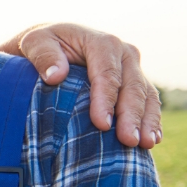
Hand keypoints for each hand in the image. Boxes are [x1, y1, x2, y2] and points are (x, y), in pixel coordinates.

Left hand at [0, 23, 160, 148]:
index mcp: (101, 42)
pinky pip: (150, 102)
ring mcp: (133, 69)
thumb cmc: (41, 45)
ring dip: (147, 121)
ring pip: (146, 96)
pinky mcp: (136, 84)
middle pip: (132, 86)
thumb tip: (56, 76)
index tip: (101, 124)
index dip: (106, 99)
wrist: (52, 44)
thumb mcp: (34, 43)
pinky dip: (152, 121)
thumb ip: (43, 55)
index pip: (107, 73)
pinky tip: (152, 140)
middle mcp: (124, 54)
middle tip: (128, 140)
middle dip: (132, 115)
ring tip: (145, 144)